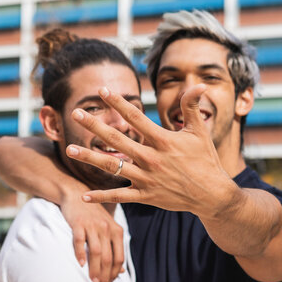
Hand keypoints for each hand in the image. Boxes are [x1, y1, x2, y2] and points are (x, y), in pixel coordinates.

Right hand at [60, 192, 124, 281]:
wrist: (76, 193)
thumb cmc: (92, 214)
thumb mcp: (107, 228)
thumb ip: (114, 248)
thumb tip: (121, 270)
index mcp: (116, 230)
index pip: (119, 257)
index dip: (114, 274)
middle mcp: (106, 228)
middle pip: (108, 258)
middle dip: (105, 276)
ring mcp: (92, 225)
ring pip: (95, 252)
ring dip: (94, 269)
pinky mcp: (78, 222)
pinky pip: (80, 241)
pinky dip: (80, 254)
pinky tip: (80, 264)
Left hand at [66, 85, 238, 215]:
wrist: (212, 195)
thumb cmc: (206, 160)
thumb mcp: (199, 131)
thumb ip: (192, 107)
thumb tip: (198, 84)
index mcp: (162, 141)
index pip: (135, 118)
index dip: (118, 103)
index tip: (102, 91)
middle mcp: (151, 158)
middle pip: (116, 139)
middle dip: (94, 125)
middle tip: (75, 113)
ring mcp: (146, 178)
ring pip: (112, 167)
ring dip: (89, 158)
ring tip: (69, 149)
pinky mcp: (146, 196)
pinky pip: (120, 197)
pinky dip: (102, 196)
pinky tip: (84, 195)